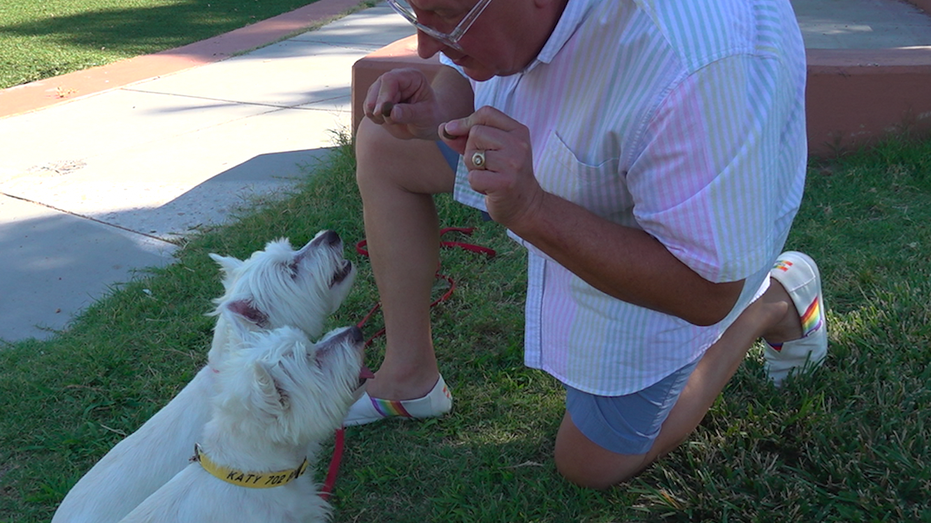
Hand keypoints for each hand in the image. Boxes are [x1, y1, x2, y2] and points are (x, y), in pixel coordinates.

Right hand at [362, 68, 445, 139]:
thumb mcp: (425, 116)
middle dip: (379, 108)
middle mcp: (395, 79)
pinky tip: (388, 121)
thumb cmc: (430, 116)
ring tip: (395, 121)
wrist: (426, 123)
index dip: (384, 95)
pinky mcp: (377, 100)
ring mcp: (384, 89)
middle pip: (376, 89)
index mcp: (411, 77)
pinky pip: (368, 110)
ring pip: (370, 100)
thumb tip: (391, 113)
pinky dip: (375, 119)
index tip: (381, 111)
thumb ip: (409, 113)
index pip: (390, 79)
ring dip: (378, 115)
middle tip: (388, 121)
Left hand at [440, 106, 545, 228]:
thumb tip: (443, 128)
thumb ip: (467, 138)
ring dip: (473, 168)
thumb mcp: (491, 151)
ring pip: (471, 155)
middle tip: (486, 165)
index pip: (487, 113)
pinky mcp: (504, 183)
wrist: (526, 205)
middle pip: (475, 133)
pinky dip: (475, 184)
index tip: (456, 132)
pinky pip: (473, 177)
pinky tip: (489, 188)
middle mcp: (518, 145)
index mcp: (518, 131)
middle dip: (471, 150)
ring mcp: (513, 164)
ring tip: (489, 176)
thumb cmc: (505, 175)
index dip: (466, 121)